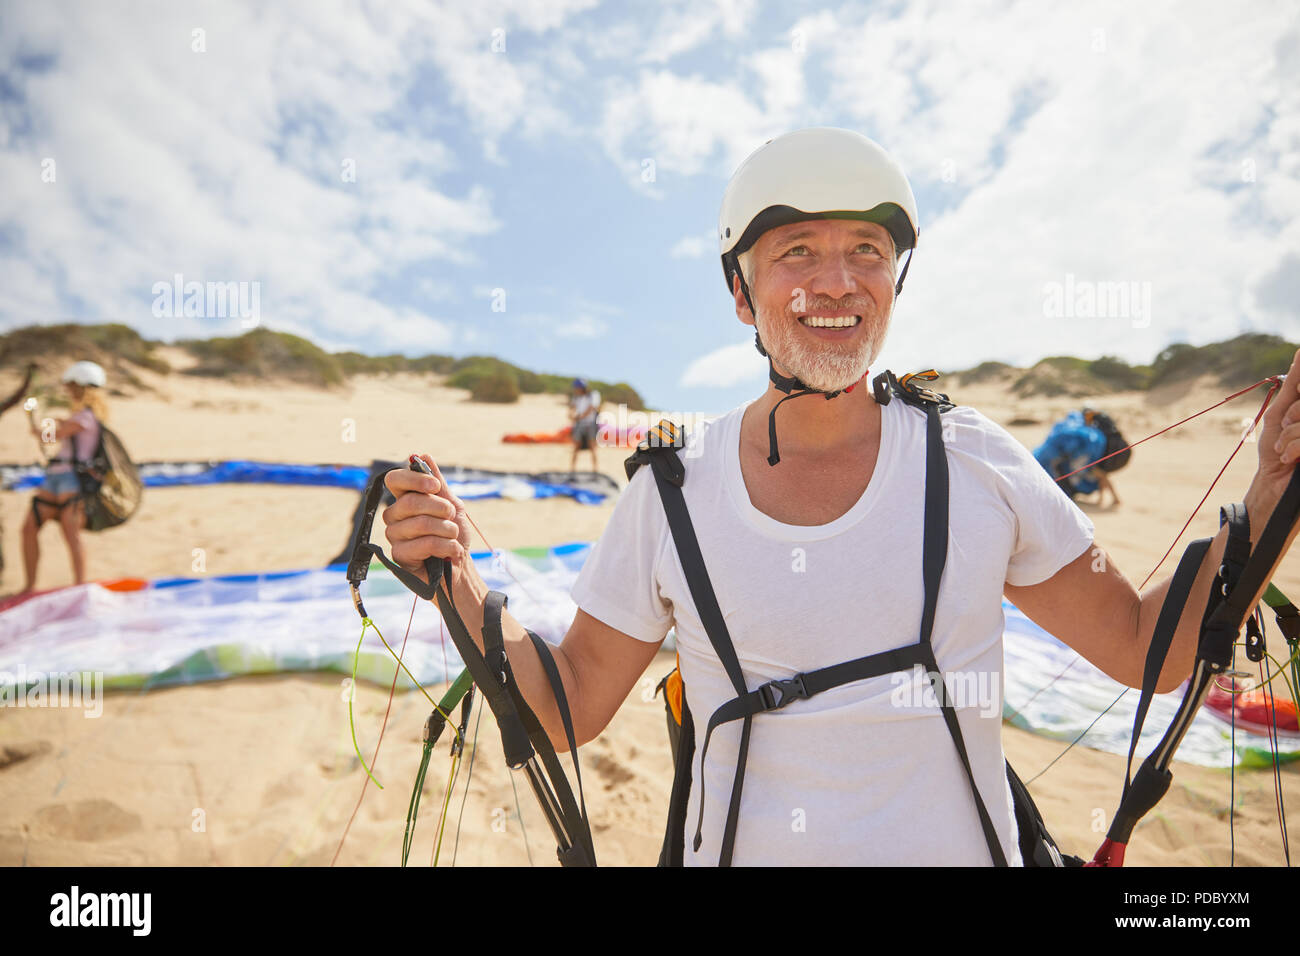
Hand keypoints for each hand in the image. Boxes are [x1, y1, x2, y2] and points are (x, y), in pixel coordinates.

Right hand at [382, 455, 472, 585]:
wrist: (460, 568)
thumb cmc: (453, 536)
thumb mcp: (452, 505)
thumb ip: (437, 483)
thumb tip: (423, 455)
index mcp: (405, 500)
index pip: (394, 480)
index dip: (413, 478)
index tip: (435, 486)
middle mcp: (394, 516)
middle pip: (409, 501)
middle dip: (440, 508)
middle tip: (453, 516)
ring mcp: (394, 536)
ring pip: (420, 523)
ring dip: (447, 529)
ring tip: (454, 536)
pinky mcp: (399, 557)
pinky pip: (424, 544)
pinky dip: (446, 546)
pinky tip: (452, 551)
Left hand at [1252, 349, 1299, 512]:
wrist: (1274, 483)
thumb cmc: (1276, 449)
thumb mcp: (1280, 414)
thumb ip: (1295, 385)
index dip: (1297, 399)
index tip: (1292, 406)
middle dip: (1292, 416)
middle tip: (1285, 430)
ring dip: (1290, 436)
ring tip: (1286, 449)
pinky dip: (1293, 448)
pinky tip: (1290, 459)